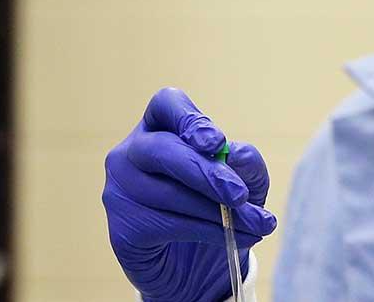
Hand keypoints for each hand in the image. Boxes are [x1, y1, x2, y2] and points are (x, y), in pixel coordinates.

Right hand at [104, 88, 275, 301]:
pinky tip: (229, 240)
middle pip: (162, 149)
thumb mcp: (245, 188)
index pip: (165, 105)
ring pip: (168, 193)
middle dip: (206, 172)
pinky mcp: (121, 227)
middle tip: (240, 195)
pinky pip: (165, 224)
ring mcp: (119, 190)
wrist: (194, 270)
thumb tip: (239, 153)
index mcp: (160, 129)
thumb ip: (248, 168)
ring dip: (216, 212)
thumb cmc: (215, 213)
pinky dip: (205, 232)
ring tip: (254, 226)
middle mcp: (131, 153)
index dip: (188, 118)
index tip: (216, 142)